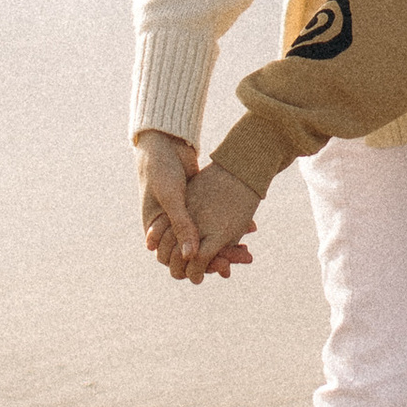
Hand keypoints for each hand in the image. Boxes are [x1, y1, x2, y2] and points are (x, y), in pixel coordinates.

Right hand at [137, 133, 257, 282]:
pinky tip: (250, 228)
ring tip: (248, 251)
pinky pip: (215, 224)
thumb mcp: (171, 197)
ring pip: (208, 240)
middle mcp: (170, 228)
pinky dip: (230, 227)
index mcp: (156, 232)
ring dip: (227, 245)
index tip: (225, 266)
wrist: (165, 140)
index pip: (179, 260)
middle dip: (220, 256)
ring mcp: (186, 217)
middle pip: (198, 253)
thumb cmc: (161, 168)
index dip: (202, 266)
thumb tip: (190, 256)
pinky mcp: (198, 206)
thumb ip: (181, 225)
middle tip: (244, 257)